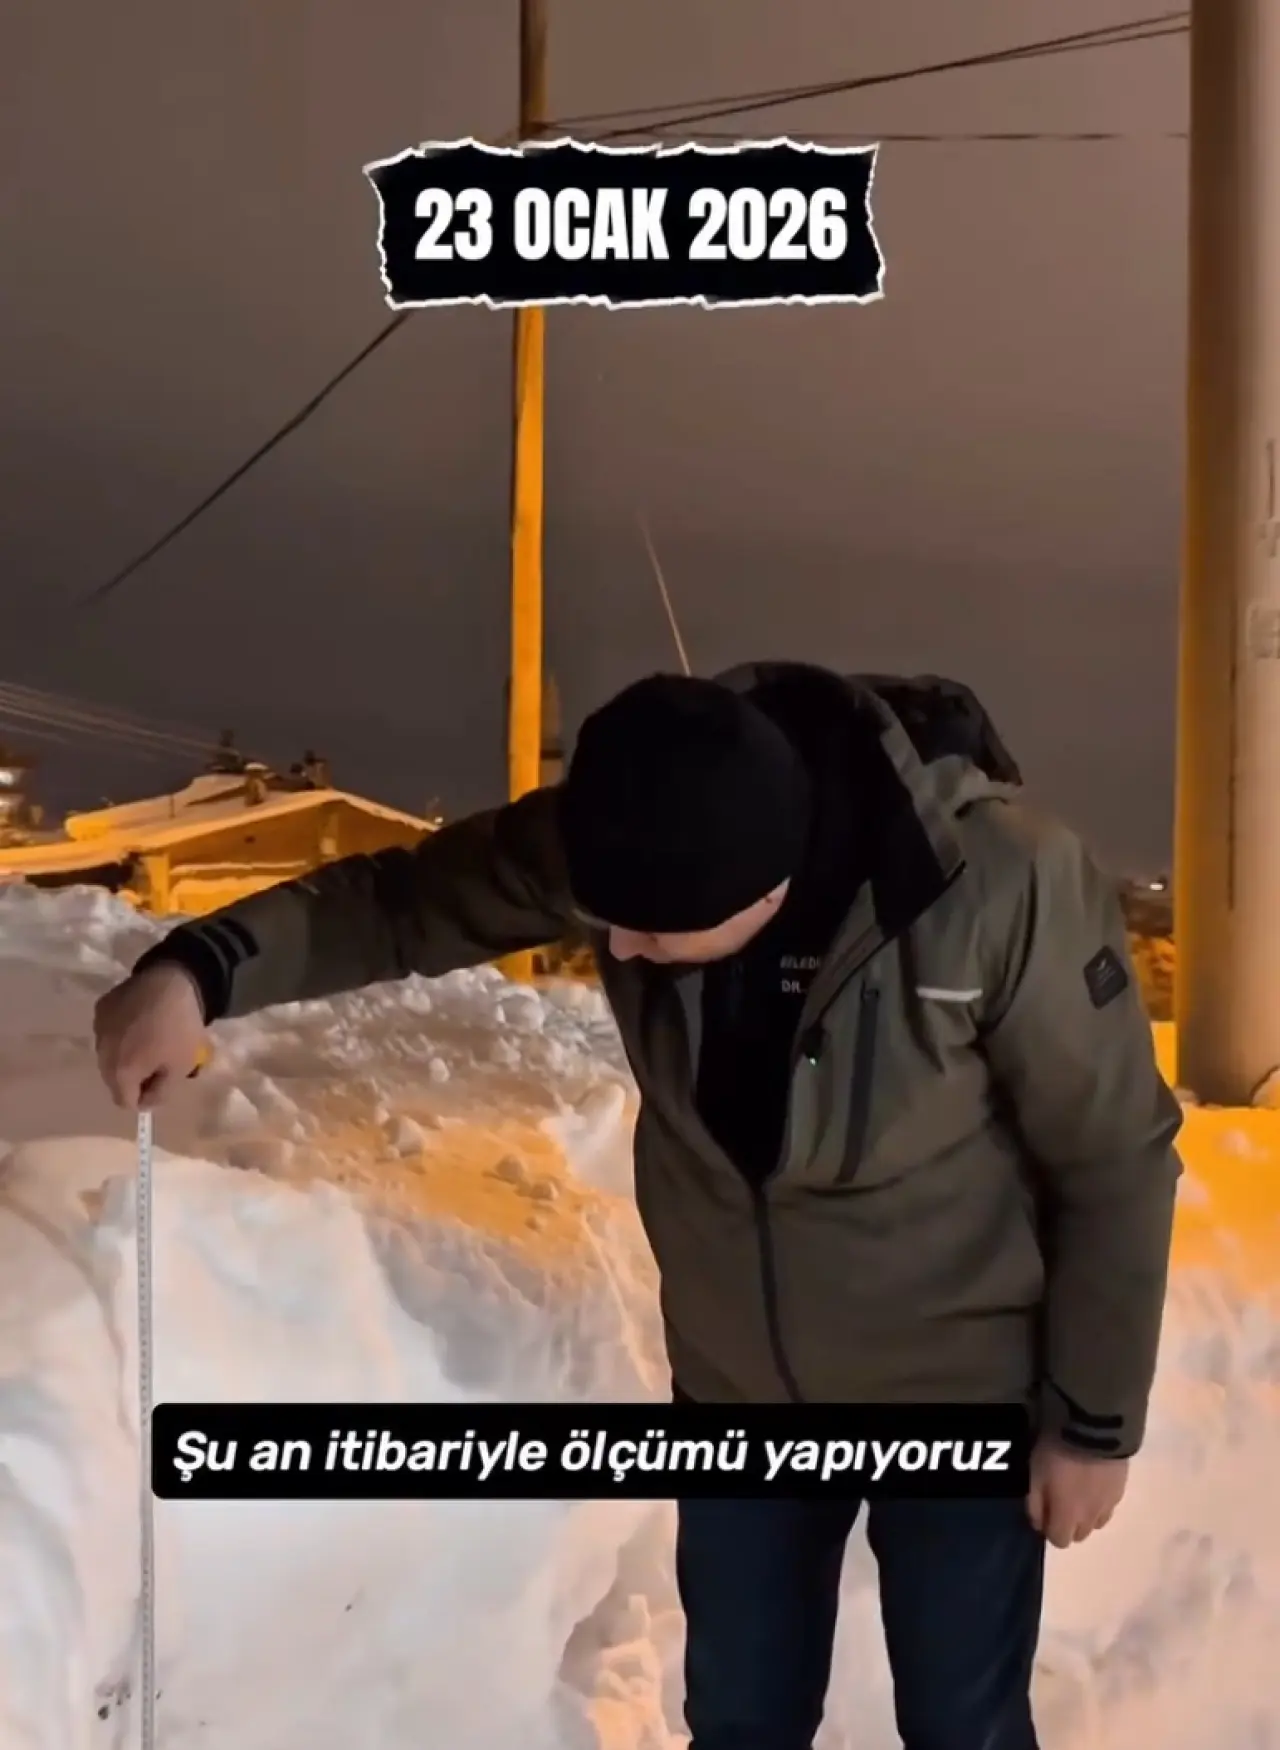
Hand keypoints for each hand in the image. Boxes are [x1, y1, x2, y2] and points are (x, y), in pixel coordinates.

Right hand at [94, 962, 206, 1109]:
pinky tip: (139, 1020)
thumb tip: (145, 1103)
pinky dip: (120, 1033)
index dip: (144, 1097)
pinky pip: (108, 1032)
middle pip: (114, 1080)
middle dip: (134, 1078)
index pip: (125, 1101)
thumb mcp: (181, 1068)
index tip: (162, 1082)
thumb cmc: (180, 1029)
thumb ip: (161, 1093)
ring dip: (125, 1055)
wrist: (173, 980)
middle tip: (158, 1061)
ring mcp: (98, 1029)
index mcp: (120, 1072)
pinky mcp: (101, 1008)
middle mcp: (101, 1053)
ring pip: (109, 1056)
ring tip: (148, 1039)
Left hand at [1026, 1439, 1128, 1547]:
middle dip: (1069, 1524)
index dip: (1050, 1529)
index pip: (1060, 1541)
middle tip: (1060, 1500)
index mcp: (1069, 1517)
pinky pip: (1109, 1506)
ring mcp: (1109, 1505)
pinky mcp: (1121, 1489)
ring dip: (1086, 1514)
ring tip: (1078, 1491)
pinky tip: (1093, 1482)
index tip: (1045, 1512)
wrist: (1094, 1430)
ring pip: (1097, 1523)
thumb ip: (1035, 1504)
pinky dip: (1099, 1501)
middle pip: (1080, 1535)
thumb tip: (1039, 1525)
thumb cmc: (1058, 1453)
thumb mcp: (1035, 1475)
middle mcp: (1092, 1518)